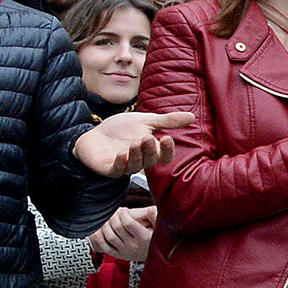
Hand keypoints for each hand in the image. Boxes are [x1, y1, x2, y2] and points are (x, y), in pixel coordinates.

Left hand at [74, 110, 190, 178]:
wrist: (95, 133)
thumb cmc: (121, 128)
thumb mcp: (146, 121)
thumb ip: (167, 121)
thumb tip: (192, 116)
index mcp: (151, 150)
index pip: (164, 156)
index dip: (167, 150)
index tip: (166, 138)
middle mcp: (140, 160)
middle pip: (150, 161)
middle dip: (150, 150)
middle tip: (147, 138)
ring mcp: (124, 166)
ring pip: (135, 166)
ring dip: (136, 155)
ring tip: (135, 143)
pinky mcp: (109, 169)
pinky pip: (117, 170)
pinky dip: (121, 163)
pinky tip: (122, 154)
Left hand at [90, 205, 155, 262]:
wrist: (155, 255)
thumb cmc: (157, 237)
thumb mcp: (161, 226)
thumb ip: (155, 216)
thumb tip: (151, 209)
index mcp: (144, 238)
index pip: (128, 223)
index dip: (123, 214)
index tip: (124, 209)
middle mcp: (133, 246)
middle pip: (117, 228)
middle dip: (114, 216)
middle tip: (115, 212)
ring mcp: (124, 251)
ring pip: (109, 236)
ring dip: (106, 224)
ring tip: (109, 218)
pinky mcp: (118, 254)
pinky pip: (103, 246)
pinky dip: (98, 236)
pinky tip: (98, 228)